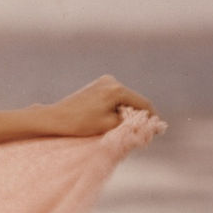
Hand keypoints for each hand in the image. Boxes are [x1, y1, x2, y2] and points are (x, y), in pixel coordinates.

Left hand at [37, 75, 158, 136]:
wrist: (55, 118)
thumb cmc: (80, 124)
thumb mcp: (108, 126)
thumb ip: (128, 123)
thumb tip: (143, 124)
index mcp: (116, 89)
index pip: (143, 103)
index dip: (151, 117)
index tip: (157, 130)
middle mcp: (111, 81)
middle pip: (133, 100)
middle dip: (138, 116)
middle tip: (142, 132)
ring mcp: (103, 81)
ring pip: (123, 99)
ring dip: (126, 112)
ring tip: (126, 128)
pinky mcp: (96, 86)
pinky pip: (113, 98)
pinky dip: (116, 109)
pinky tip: (114, 121)